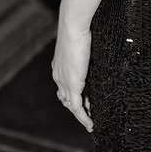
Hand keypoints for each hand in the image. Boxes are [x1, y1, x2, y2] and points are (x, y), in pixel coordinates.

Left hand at [51, 18, 92, 132]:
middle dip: (76, 107)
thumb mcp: (81, 43)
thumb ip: (84, 51)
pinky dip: (83, 117)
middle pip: (65, 98)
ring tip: (90, 122)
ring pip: (70, 105)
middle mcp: (58, 76)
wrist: (73, 27)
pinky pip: (77, 107)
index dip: (72, 95)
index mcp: (58, 66)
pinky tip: (90, 124)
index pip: (64, 86)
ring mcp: (64, 82)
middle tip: (88, 115)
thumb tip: (92, 47)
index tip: (84, 101)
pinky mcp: (72, 85)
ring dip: (80, 114)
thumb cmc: (79, 30)